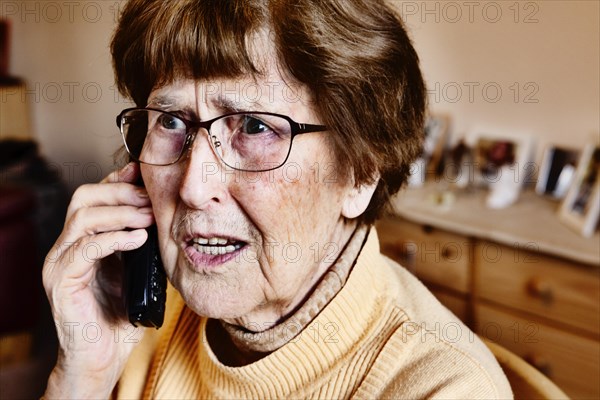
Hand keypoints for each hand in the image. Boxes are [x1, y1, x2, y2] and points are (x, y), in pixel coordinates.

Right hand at [42, 163, 153, 398]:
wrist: (103, 357)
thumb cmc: (122, 316)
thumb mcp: (137, 271)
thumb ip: (142, 244)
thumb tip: (165, 214)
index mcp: (84, 241)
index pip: (95, 197)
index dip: (118, 181)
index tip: (145, 173)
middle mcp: (67, 247)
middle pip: (84, 198)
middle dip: (120, 191)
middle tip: (151, 197)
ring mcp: (60, 263)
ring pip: (82, 218)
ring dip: (120, 212)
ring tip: (149, 217)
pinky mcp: (61, 282)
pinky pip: (83, 249)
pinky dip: (112, 239)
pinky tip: (137, 239)